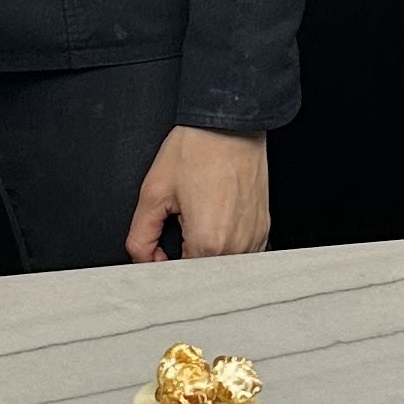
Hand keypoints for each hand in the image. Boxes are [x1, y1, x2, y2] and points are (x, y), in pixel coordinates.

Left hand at [125, 126, 270, 262]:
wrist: (230, 124)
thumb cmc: (197, 150)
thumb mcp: (153, 192)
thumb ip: (140, 236)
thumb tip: (144, 259)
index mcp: (208, 242)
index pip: (180, 279)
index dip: (162, 267)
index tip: (158, 251)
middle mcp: (236, 246)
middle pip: (203, 275)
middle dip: (185, 259)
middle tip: (178, 227)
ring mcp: (254, 238)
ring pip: (223, 266)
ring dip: (207, 253)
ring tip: (200, 219)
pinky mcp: (263, 228)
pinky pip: (241, 253)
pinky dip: (225, 245)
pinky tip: (216, 221)